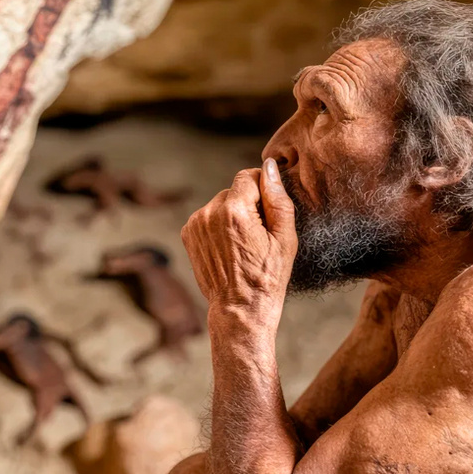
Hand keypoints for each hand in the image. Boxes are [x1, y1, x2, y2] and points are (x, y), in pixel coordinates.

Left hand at [180, 159, 296, 307]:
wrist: (239, 307)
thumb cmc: (267, 276)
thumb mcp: (284, 238)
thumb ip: (277, 198)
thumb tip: (269, 167)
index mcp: (235, 211)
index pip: (248, 175)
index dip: (262, 188)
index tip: (268, 210)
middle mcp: (209, 213)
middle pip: (233, 190)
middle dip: (247, 204)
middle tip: (258, 234)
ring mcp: (195, 224)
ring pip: (220, 204)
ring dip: (231, 214)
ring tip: (242, 244)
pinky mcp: (188, 234)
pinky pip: (207, 217)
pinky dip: (217, 226)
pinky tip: (228, 247)